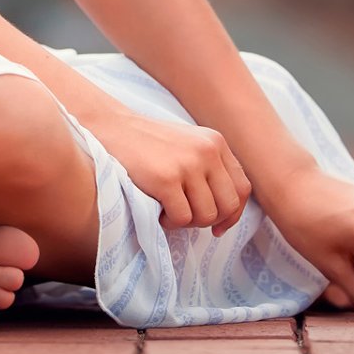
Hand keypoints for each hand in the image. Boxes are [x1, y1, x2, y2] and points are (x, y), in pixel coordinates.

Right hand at [88, 109, 252, 237]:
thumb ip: (210, 169)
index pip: (242, 189)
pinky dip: (169, 222)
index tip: (217, 226)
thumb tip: (227, 216)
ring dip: (187, 222)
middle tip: (187, 216)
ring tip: (168, 209)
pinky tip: (157, 209)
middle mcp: (207, 151)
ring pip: (206, 216)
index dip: (232, 214)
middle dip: (209, 220)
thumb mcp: (188, 146)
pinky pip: (182, 218)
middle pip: (228, 206)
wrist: (111, 128)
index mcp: (216, 142)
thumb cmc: (148, 144)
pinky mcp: (166, 178)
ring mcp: (187, 164)